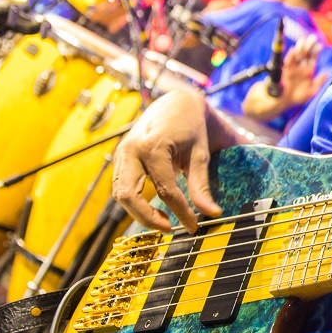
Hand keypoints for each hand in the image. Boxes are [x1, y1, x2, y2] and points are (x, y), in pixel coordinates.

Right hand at [112, 89, 241, 233]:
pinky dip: (134, 202)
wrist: (176, 104)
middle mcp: (131, 150)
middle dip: (147, 217)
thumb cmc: (191, 127)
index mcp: (153, 146)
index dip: (179, 212)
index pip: (165, 190)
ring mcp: (121, 153)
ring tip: (164, 222)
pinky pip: (120, 186)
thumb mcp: (200, 155)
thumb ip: (201, 186)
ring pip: (120, 193)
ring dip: (138, 212)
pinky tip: (154, 209)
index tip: (193, 226)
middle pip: (129, 195)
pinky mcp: (119, 158)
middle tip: (170, 229)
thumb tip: (212, 213)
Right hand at [279, 35, 329, 106]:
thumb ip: (319, 82)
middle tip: (312, 37)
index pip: (312, 58)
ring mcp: (292, 68)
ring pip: (297, 55)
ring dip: (300, 48)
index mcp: (308, 70)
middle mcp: (300, 67)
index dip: (316, 51)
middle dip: (308, 46)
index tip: (319, 45)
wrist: (283, 101)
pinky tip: (294, 50)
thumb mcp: (311, 92)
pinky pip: (288, 62)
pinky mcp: (285, 71)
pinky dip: (291, 56)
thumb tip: (326, 73)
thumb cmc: (298, 97)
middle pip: (305, 54)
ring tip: (302, 41)